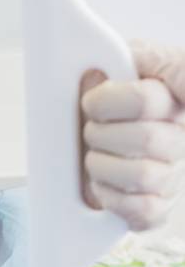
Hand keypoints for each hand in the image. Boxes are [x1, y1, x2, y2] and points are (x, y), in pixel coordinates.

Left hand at [82, 42, 184, 229]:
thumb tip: (120, 61)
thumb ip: (127, 55)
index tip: (93, 101)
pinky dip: (113, 199)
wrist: (105, 126)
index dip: (115, 100)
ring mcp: (173, 171)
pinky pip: (144, 210)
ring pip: (144, 175)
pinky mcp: (159, 205)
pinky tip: (102, 184)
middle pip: (148, 137)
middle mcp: (180, 133)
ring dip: (103, 166)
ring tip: (93, 156)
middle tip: (89, 128)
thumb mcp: (124, 59)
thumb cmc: (114, 93)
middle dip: (102, 133)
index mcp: (174, 93)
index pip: (160, 91)